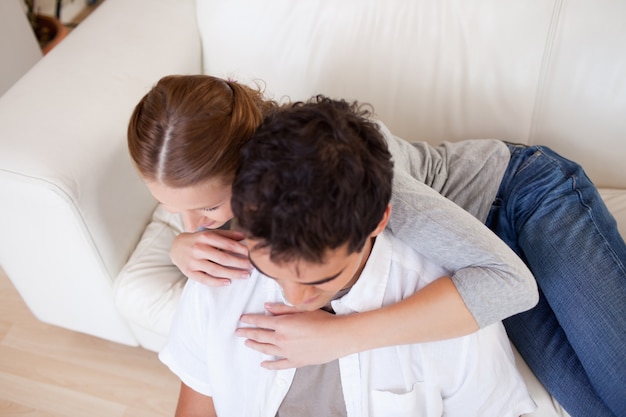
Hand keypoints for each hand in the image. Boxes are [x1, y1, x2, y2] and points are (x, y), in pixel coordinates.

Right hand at [170, 229, 250, 285]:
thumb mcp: (211, 233)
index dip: (241, 250)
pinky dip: (217, 282)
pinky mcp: (189, 272)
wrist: (176, 247)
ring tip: (245, 275)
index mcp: (206, 237)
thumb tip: (245, 237)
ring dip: (232, 273)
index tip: (252, 254)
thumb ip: (227, 234)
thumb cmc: (198, 240)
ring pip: (216, 270)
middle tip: (252, 267)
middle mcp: (199, 249)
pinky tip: (228, 282)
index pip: (227, 244)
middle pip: (223, 258)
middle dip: (240, 263)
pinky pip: (205, 279)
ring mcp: (193, 262)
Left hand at [236, 303, 350, 368]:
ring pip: (266, 349)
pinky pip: (279, 365)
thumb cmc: (323, 321)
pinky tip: (263, 364)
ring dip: (255, 346)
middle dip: (248, 332)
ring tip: (247, 343)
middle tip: (238, 332)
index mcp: (282, 324)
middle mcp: (282, 339)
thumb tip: (267, 306)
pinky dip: (270, 365)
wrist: (337, 337)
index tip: (242, 319)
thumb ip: (282, 308)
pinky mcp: (296, 361)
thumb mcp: (302, 309)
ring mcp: (287, 352)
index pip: (261, 321)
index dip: (250, 319)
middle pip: (260, 335)